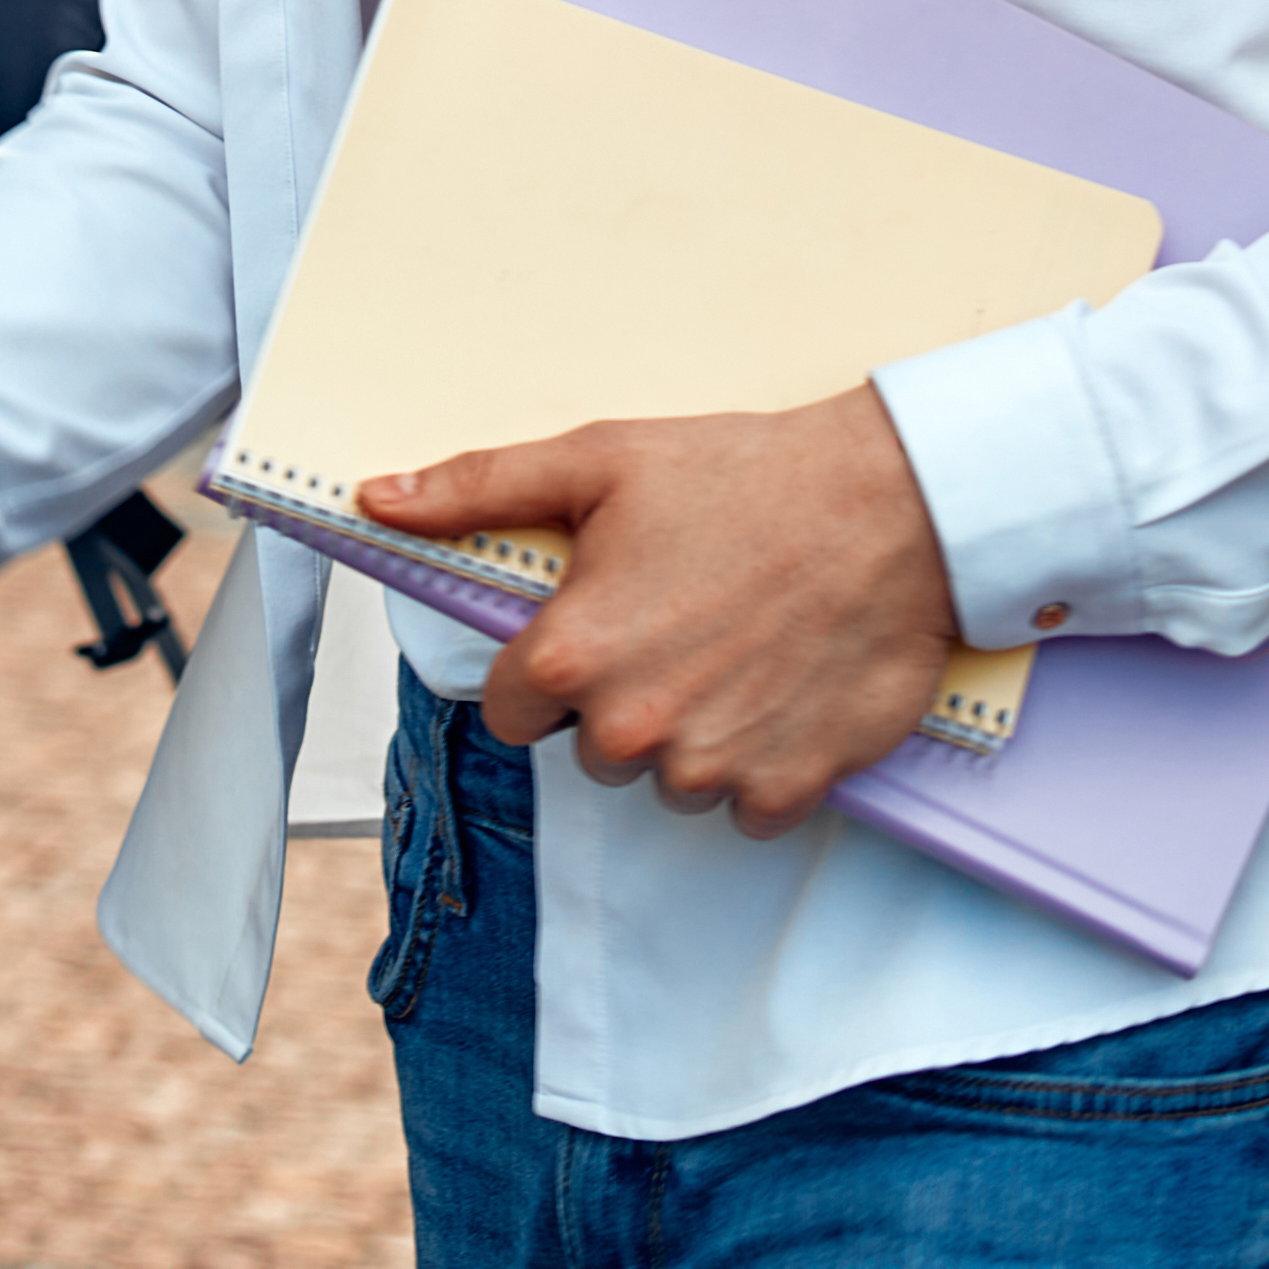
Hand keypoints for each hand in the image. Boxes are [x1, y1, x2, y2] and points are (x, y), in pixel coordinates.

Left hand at [360, 389, 961, 836]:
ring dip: (692, 737)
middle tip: (682, 623)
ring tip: (738, 651)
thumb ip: (476, 488)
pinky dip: (762, 764)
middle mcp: (633, 727)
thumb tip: (374, 498)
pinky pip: (748, 810)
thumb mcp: (599, 460)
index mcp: (573, 654)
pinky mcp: (787, 789)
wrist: (894, 504)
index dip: (550, 668)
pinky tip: (783, 691)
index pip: (510, 710)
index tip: (598, 627)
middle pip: (592, 750)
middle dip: (624, 701)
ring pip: (668, 783)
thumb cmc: (744, 474)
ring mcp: (712, 767)